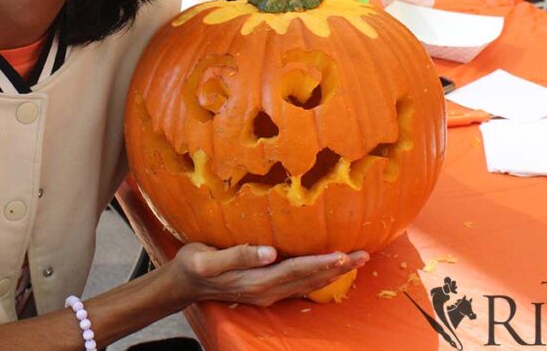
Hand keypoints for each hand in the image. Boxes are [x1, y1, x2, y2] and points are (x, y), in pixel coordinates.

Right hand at [170, 243, 368, 306]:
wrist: (182, 284)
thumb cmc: (193, 264)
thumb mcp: (206, 258)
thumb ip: (238, 256)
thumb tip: (269, 252)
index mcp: (256, 281)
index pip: (296, 271)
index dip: (321, 263)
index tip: (343, 254)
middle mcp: (266, 291)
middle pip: (308, 279)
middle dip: (337, 268)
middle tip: (363, 255)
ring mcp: (267, 293)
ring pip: (307, 285)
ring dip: (332, 273)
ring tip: (354, 261)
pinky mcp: (265, 290)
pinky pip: (299, 285)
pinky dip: (317, 277)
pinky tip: (328, 269)